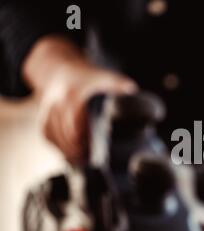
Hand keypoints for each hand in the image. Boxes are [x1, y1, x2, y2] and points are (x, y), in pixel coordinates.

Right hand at [24, 36, 136, 162]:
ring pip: (53, 134)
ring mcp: (48, 110)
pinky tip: (68, 156)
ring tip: (81, 162)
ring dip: (66, 150)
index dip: (83, 136)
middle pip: (64, 131)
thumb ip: (115, 82)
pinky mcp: (44, 116)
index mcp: (72, 95)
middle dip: (75, 147)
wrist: (58, 68)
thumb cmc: (82, 75)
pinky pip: (47, 134)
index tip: (92, 149)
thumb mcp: (99, 75)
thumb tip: (132, 88)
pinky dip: (57, 146)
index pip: (75, 120)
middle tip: (90, 160)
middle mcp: (57, 103)